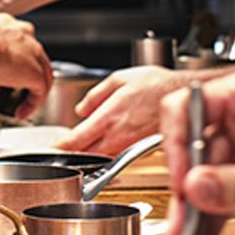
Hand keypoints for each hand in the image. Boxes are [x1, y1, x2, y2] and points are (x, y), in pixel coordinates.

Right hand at [0, 13, 51, 116]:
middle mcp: (25, 36)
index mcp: (9, 27)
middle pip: (35, 60)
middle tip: (20, 94)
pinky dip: (32, 104)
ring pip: (42, 75)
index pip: (21, 44)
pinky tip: (21, 112)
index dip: (19, 62)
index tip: (10, 75)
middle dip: (29, 79)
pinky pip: (40, 92)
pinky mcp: (37, 72)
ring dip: (33, 94)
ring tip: (22, 108)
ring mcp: (34, 54)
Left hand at [58, 66, 176, 153]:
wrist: (184, 95)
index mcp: (110, 116)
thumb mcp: (120, 78)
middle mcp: (118, 134)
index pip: (78, 139)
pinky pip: (114, 154)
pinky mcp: (137, 147)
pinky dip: (103, 153)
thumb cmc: (157, 83)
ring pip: (100, 156)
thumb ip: (96, 95)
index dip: (61, 147)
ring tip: (74, 148)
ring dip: (86, 154)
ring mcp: (128, 143)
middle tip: (57, 151)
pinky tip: (98, 146)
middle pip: (86, 153)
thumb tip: (82, 109)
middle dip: (70, 154)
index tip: (50, 150)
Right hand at [161, 70, 234, 234]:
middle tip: (180, 225)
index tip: (182, 182)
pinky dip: (213, 217)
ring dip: (196, 212)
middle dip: (186, 192)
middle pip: (192, 149)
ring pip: (203, 176)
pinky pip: (220, 192)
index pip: (186, 108)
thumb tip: (196, 187)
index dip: (177, 144)